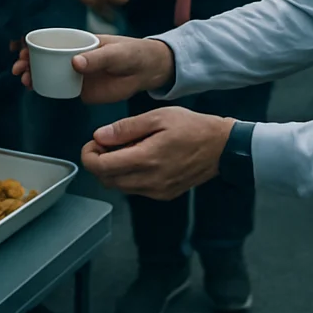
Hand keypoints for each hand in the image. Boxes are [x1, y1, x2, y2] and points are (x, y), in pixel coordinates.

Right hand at [12, 35, 173, 103]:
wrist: (147, 72)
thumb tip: (75, 63)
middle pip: (45, 57)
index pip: (52, 40)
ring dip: (33, 76)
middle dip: (28, 61)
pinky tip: (35, 90)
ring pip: (49, 73)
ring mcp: (76, 74)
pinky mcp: (81, 90)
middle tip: (19, 68)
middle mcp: (74, 56)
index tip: (23, 49)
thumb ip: (97, 58)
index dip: (35, 43)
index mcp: (80, 41)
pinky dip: (46, 89)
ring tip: (25, 80)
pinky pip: (60, 89)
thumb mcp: (115, 53)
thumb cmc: (132, 53)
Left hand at [80, 107, 233, 200]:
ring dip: (113, 171)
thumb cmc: (192, 127)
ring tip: (124, 149)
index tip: (94, 142)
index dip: (89, 155)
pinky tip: (139, 159)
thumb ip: (126, 128)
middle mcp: (149, 181)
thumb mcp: (158, 117)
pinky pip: (135, 190)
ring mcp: (157, 191)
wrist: (222, 147)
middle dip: (99, 162)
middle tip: (107, 143)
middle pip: (106, 180)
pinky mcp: (164, 195)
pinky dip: (129, 176)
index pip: (101, 167)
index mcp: (145, 159)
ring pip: (119, 187)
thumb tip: (99, 136)